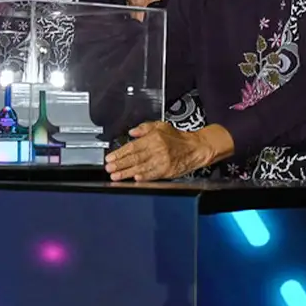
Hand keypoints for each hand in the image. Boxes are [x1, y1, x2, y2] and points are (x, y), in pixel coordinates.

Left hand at [105, 122, 224, 181]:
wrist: (196, 148)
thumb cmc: (178, 138)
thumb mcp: (161, 126)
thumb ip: (144, 128)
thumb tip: (131, 132)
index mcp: (154, 138)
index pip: (133, 146)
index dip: (120, 153)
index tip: (110, 157)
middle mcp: (157, 150)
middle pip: (135, 158)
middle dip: (120, 164)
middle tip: (109, 168)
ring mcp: (163, 162)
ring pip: (141, 168)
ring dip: (127, 173)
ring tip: (116, 176)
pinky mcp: (168, 171)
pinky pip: (153, 175)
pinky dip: (143, 177)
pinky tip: (134, 179)